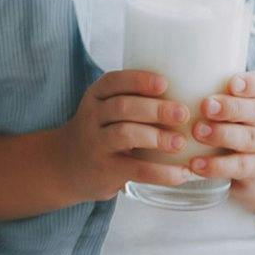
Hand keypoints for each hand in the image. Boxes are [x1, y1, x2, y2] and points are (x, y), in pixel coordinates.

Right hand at [61, 69, 197, 201]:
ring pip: (125, 135)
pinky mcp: (105, 170)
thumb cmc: (101, 131)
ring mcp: (97, 144)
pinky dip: (160, 172)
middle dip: (154, 109)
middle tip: (183, 113)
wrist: (66, 165)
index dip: (139, 80)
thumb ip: (134, 99)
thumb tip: (188, 91)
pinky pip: (135, 169)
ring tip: (180, 143)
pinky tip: (181, 174)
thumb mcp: (105, 109)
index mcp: (96, 96)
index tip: (164, 83)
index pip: (114, 82)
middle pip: (122, 107)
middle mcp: (92, 117)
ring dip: (156, 137)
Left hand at [190, 72, 254, 189]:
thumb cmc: (234, 122)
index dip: (249, 84)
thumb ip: (212, 87)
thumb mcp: (231, 102)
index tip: (231, 83)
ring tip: (197, 131)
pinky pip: (239, 168)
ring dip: (222, 135)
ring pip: (249, 140)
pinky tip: (196, 164)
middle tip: (206, 106)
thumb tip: (175, 70)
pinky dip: (217, 166)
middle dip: (231, 108)